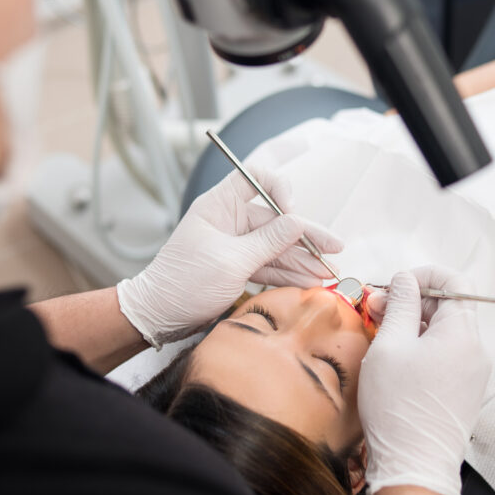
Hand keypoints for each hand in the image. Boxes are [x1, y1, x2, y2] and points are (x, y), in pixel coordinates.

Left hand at [117, 167, 341, 347]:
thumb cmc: (184, 284)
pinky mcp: (238, 265)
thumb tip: (297, 221)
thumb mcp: (231, 261)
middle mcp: (229, 220)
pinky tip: (311, 280)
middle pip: (276, 219)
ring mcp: (235, 243)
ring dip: (303, 259)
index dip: (279, 189)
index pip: (255, 177)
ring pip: (276, 245)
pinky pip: (270, 264)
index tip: (292, 212)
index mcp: (219, 205)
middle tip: (335, 249)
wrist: (159, 316)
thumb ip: (269, 241)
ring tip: (330, 272)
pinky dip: (289, 273)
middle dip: (306, 235)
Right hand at [359, 269, 490, 494]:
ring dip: (412, 323)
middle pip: (447, 306)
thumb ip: (399, 304)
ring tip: (381, 332)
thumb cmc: (400, 408)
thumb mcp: (390, 344)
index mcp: (462, 333)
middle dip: (411, 300)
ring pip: (443, 330)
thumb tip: (405, 280)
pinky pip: (444, 352)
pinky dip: (421, 345)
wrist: (415, 464)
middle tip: (376, 308)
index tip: (395, 285)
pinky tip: (395, 356)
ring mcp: (472, 371)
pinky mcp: (463, 388)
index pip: (455, 282)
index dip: (423, 276)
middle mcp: (475, 349)